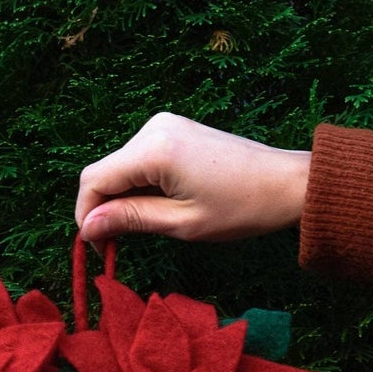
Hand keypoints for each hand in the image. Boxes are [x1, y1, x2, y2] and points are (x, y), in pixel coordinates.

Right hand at [75, 112, 310, 243]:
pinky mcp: (173, 130)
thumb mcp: (182, 223)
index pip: (94, 180)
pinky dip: (138, 185)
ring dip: (121, 197)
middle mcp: (153, 128)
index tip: (95, 246)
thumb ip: (131, 219)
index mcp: (154, 149)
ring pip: (119, 166)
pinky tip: (158, 205)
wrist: (285, 183)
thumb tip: (87, 228)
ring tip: (145, 226)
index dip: (86, 215)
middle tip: (116, 244)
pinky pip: (138, 159)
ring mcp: (163, 125)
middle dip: (103, 208)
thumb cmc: (241, 208)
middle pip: (104, 171)